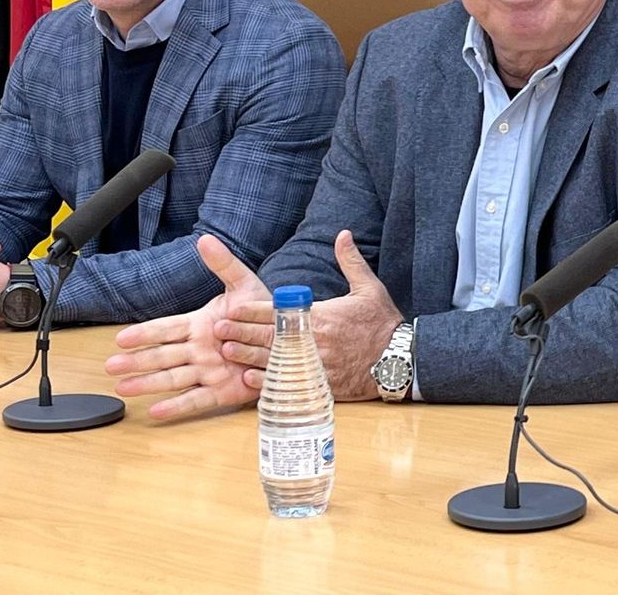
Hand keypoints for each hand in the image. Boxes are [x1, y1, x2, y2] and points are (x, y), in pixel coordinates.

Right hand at [105, 234, 270, 418]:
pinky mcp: (223, 391)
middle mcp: (200, 350)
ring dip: (148, 383)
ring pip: (173, 378)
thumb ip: (223, 265)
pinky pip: (197, 400)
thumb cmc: (263, 313)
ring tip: (123, 389)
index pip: (166, 329)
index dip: (144, 334)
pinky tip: (156, 411)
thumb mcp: (244, 284)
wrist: (290, 337)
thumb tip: (205, 240)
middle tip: (110, 366)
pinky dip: (177, 406)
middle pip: (162, 356)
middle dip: (136, 361)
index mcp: (200, 325)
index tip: (121, 338)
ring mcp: (209, 371)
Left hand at [216, 231, 402, 402]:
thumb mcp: (369, 288)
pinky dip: (266, 382)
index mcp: (322, 316)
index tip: (233, 308)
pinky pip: (288, 384)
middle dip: (242, 332)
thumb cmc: (382, 323)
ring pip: (273, 360)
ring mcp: (316, 365)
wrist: (399, 359)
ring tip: (225, 351)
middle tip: (218, 329)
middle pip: (269, 336)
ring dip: (247, 356)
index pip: (279, 311)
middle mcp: (315, 341)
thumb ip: (351, 261)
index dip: (253, 311)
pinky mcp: (320, 384)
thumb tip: (343, 234)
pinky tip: (248, 379)